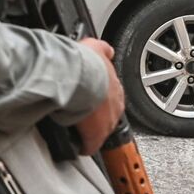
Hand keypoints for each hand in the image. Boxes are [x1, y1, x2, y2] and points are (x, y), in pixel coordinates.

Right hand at [76, 37, 125, 153]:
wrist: (79, 77)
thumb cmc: (86, 63)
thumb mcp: (96, 48)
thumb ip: (103, 49)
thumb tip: (107, 50)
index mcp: (116, 87)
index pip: (111, 98)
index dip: (99, 100)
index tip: (90, 100)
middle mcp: (115, 105)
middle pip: (107, 116)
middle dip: (96, 117)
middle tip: (82, 115)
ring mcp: (108, 121)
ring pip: (101, 131)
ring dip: (90, 131)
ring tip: (77, 129)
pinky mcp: (96, 135)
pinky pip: (90, 145)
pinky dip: (84, 145)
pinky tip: (77, 144)